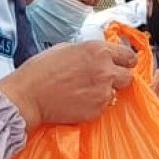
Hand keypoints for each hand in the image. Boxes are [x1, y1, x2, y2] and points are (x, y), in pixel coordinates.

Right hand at [0, 42, 136, 129]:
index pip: (130, 56)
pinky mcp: (98, 110)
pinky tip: (79, 100)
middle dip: (119, 77)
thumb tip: (99, 56)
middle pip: (129, 76)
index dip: (125, 61)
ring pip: (116, 93)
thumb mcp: (67, 48)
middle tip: (103, 79)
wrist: (28, 96)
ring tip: (85, 91)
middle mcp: (106, 71)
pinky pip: (104, 106)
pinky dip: (95, 104)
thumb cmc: (41, 70)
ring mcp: (103, 92)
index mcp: (99, 51)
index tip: (122, 64)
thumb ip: (89, 52)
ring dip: (106, 92)